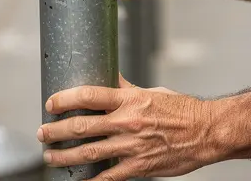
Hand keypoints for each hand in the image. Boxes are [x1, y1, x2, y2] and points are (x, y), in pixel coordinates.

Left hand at [38, 75, 217, 179]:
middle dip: (56, 130)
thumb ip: (127, 90)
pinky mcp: (139, 167)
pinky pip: (108, 177)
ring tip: (50, 155)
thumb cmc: (182, 109)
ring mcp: (132, 146)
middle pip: (82, 126)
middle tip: (42, 132)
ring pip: (88, 152)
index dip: (65, 99)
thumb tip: (107, 78)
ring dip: (64, 155)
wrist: (207, 131)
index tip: (51, 103)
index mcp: (130, 99)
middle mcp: (127, 122)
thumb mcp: (152, 91)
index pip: (89, 95)